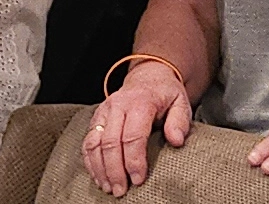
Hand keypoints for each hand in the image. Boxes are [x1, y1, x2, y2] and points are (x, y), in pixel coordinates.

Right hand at [81, 61, 191, 197]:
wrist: (147, 76)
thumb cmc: (165, 94)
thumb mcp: (180, 102)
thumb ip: (179, 121)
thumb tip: (176, 140)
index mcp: (141, 102)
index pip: (133, 135)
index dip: (134, 160)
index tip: (138, 179)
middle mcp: (118, 105)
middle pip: (111, 142)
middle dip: (115, 170)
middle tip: (121, 191)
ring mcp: (104, 110)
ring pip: (95, 142)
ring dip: (100, 168)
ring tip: (109, 188)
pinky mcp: (97, 117)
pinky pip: (88, 141)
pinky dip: (90, 161)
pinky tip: (98, 177)